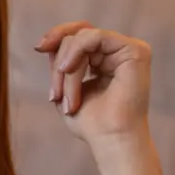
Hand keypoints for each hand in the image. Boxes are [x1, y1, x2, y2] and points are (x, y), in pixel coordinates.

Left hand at [34, 22, 152, 144]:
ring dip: (66, 70)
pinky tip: (68, 70)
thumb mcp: (66, 89)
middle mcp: (117, 51)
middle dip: (59, 63)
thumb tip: (46, 43)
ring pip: (82, 39)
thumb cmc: (92, 123)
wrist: (111, 139)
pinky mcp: (135, 50)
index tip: (38, 48)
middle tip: (56, 94)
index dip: (57, 36)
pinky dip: (75, 53)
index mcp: (104, 58)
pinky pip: (94, 36)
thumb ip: (60, 64)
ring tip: (67, 99)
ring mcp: (127, 49)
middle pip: (77, 35)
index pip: (78, 34)